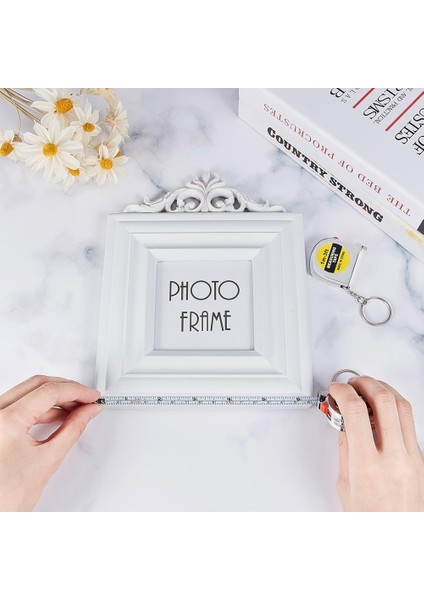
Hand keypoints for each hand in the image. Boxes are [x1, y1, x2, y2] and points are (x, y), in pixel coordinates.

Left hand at [0, 375, 101, 510]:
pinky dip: (40, 407)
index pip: (49, 392)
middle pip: (37, 385)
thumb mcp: (47, 460)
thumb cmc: (5, 498)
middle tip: (87, 399)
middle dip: (66, 390)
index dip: (76, 391)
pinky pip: (18, 405)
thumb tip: (87, 412)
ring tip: (76, 408)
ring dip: (54, 397)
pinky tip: (57, 415)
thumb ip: (72, 429)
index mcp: (6, 421)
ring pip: (27, 392)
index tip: (91, 396)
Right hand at [330, 376, 423, 510]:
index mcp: (368, 465)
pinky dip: (394, 408)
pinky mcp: (421, 458)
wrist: (397, 539)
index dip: (343, 392)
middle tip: (352, 383)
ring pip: (403, 407)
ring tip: (368, 389)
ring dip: (383, 390)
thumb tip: (344, 423)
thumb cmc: (371, 519)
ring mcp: (413, 457)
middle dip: (365, 383)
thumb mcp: (345, 484)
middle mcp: (394, 458)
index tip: (336, 390)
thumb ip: (345, 449)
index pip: (356, 411)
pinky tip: (383, 409)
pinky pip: (410, 423)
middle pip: (385, 400)